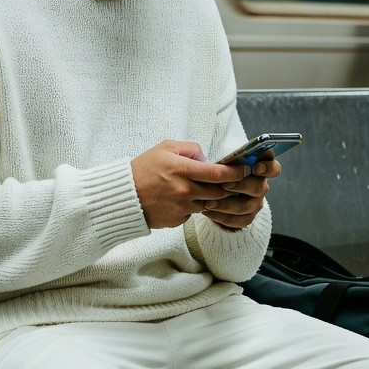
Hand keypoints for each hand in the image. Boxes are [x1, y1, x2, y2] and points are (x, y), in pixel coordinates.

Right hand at [131, 141, 251, 229]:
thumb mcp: (165, 148)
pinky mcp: (177, 220)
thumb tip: (208, 159)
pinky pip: (193, 213)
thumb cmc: (143, 169)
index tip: (245, 170)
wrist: (124, 196)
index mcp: (181, 170)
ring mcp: (181, 208)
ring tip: (198, 188)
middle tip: (230, 181)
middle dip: (228, 187)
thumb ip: (190, 150)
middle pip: (219, 192)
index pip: (218, 174)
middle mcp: (184, 191)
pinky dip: (193, 206)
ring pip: (208, 203)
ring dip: (209, 197)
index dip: (235, 173)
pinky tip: (180, 199)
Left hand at [201, 151, 280, 229]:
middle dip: (241, 186)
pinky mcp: (247, 217)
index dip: (268, 168)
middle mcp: (261, 185)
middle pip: (259, 188)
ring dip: (226, 204)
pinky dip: (221, 217)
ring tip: (208, 202)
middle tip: (224, 184)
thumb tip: (220, 161)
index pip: (273, 168)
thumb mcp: (223, 161)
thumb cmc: (220, 170)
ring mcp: (255, 203)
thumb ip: (227, 159)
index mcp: (259, 168)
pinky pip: (238, 220)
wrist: (213, 189)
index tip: (256, 167)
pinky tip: (207, 211)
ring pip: (247, 206)